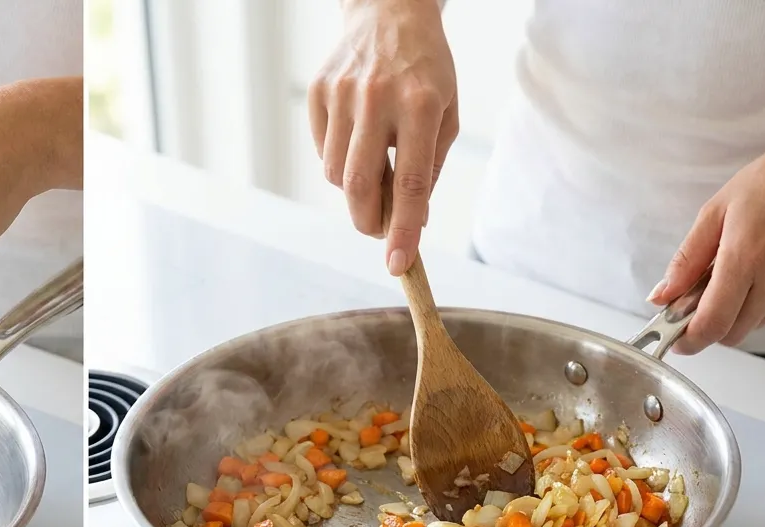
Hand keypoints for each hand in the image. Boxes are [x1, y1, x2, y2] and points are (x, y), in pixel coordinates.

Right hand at [308, 0, 456, 275]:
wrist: (390, 12)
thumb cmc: (426, 71)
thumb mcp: (445, 114)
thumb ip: (428, 167)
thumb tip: (407, 220)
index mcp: (420, 104)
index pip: (410, 182)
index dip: (404, 229)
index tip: (398, 263)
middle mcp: (377, 98)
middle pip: (360, 185)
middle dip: (368, 221)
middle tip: (378, 230)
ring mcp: (342, 93)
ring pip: (335, 172)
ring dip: (353, 187)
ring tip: (374, 163)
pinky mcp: (318, 91)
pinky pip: (321, 149)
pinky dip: (337, 158)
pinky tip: (356, 136)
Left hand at [651, 149, 764, 353]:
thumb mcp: (715, 213)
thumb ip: (686, 260)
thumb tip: (660, 296)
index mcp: (744, 258)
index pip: (713, 322)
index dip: (689, 340)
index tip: (674, 338)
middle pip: (733, 333)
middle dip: (707, 329)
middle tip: (690, 309)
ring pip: (754, 326)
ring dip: (730, 319)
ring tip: (720, 286)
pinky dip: (752, 309)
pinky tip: (744, 283)